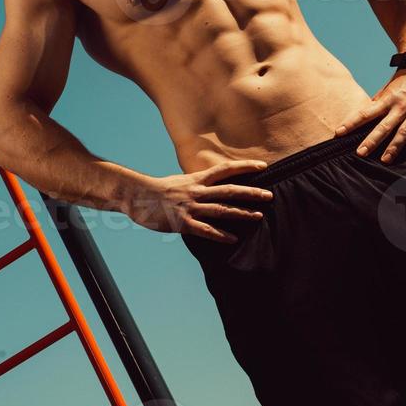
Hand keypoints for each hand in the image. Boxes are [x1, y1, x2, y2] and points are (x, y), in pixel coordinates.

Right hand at [126, 160, 273, 241]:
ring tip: (258, 216)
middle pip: (229, 190)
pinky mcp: (183, 222)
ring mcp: (190, 207)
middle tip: (269, 195)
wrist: (136, 195)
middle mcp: (196, 191)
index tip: (262, 166)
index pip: (225, 170)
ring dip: (241, 213)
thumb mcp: (179, 182)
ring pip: (221, 209)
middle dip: (250, 192)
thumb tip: (208, 188)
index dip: (244, 167)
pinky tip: (233, 239)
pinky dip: (220, 235)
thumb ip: (195, 185)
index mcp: (196, 179)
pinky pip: (205, 230)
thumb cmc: (156, 190)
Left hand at [334, 69, 405, 162]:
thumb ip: (378, 103)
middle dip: (372, 140)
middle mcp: (401, 105)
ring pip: (404, 131)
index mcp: (387, 99)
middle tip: (360, 153)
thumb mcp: (388, 89)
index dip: (352, 123)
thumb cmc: (404, 80)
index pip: (365, 113)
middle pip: (384, 126)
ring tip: (385, 160)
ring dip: (394, 146)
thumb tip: (363, 117)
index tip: (339, 133)